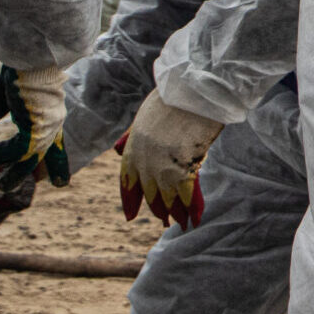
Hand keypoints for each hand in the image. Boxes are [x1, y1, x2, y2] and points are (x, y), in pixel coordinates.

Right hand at [0, 64, 70, 191]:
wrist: (33, 56)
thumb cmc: (24, 64)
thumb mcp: (10, 85)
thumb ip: (2, 101)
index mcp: (49, 113)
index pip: (54, 142)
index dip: (56, 162)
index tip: (60, 182)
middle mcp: (51, 123)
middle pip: (40, 155)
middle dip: (22, 173)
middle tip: (4, 188)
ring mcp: (45, 128)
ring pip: (24, 157)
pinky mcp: (35, 130)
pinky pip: (12, 151)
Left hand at [118, 93, 223, 228]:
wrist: (193, 89)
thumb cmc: (172, 98)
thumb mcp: (144, 117)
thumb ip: (131, 136)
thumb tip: (118, 150)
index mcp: (133, 148)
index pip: (127, 181)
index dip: (130, 200)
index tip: (130, 216)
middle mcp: (145, 161)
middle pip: (149, 193)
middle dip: (157, 209)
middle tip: (165, 221)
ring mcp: (164, 165)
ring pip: (167, 197)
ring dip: (175, 212)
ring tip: (181, 223)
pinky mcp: (185, 166)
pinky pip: (188, 194)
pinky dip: (193, 207)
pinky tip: (196, 218)